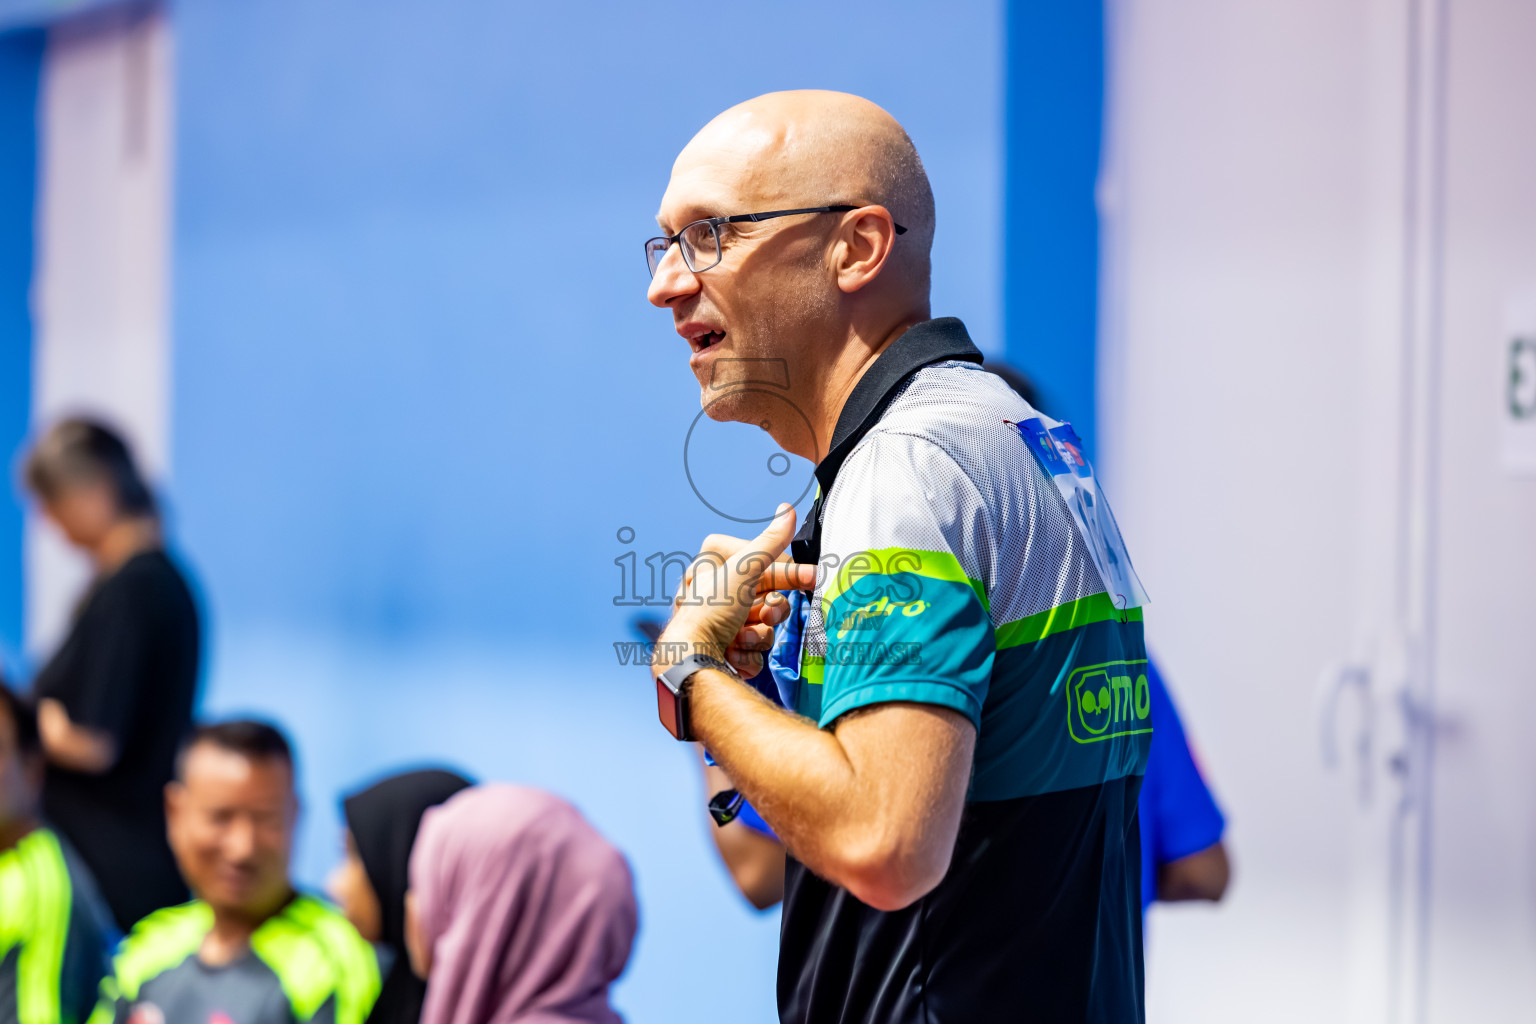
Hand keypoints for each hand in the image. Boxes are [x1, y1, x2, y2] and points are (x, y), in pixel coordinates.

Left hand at [654, 505, 815, 676]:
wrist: (691, 658)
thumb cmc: (711, 609)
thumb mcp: (744, 568)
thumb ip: (770, 542)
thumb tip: (787, 509)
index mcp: (716, 566)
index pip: (767, 566)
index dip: (789, 574)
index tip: (812, 577)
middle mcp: (718, 592)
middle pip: (769, 599)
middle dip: (770, 612)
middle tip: (766, 615)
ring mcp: (723, 623)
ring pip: (765, 628)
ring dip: (757, 635)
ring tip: (739, 637)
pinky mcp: (727, 650)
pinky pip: (754, 650)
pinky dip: (748, 654)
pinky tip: (732, 651)